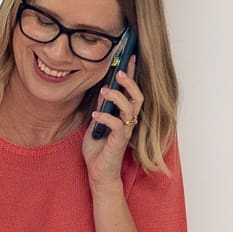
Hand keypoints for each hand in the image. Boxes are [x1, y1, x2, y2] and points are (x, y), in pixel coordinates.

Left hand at [82, 66, 142, 188]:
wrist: (99, 174)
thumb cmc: (98, 151)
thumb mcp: (95, 124)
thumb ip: (100, 108)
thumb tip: (102, 91)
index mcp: (124, 116)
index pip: (130, 92)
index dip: (131, 74)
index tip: (128, 57)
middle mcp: (128, 121)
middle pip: (137, 97)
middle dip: (130, 82)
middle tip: (119, 71)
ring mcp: (125, 131)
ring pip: (130, 108)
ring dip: (118, 97)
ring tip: (105, 91)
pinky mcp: (119, 141)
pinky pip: (117, 124)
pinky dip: (105, 117)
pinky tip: (95, 114)